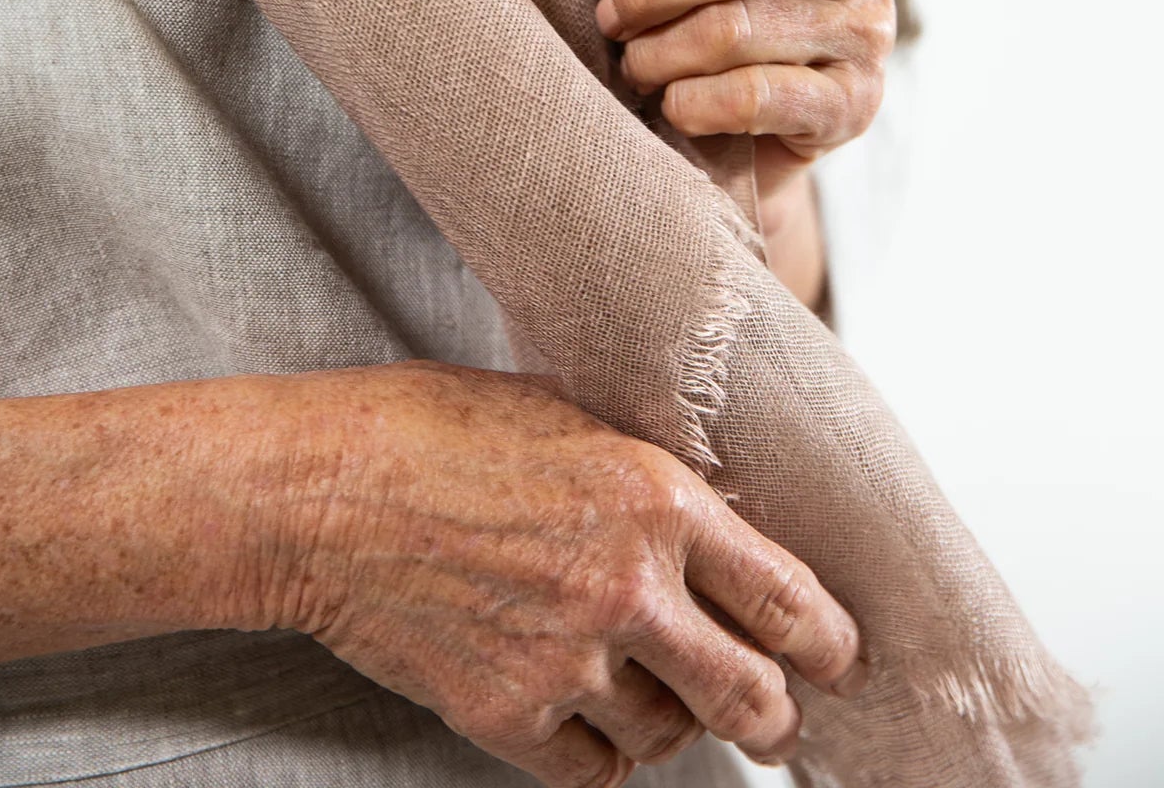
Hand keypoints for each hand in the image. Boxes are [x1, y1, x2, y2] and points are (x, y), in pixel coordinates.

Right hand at [250, 362, 867, 783]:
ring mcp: (567, 662)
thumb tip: (713, 515)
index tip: (837, 657)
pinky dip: (602, 755)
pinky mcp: (506, 717)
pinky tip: (587, 713)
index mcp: (655, 498)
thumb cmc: (434, 428)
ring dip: (674, 722)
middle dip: (773, 712)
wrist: (325, 489)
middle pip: (754, 698)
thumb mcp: (567, 412)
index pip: (789, 599)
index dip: (830, 642)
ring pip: (672, 739)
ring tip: (652, 688)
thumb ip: (647, 474)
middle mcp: (627, 588)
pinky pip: (595, 773)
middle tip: (771, 710)